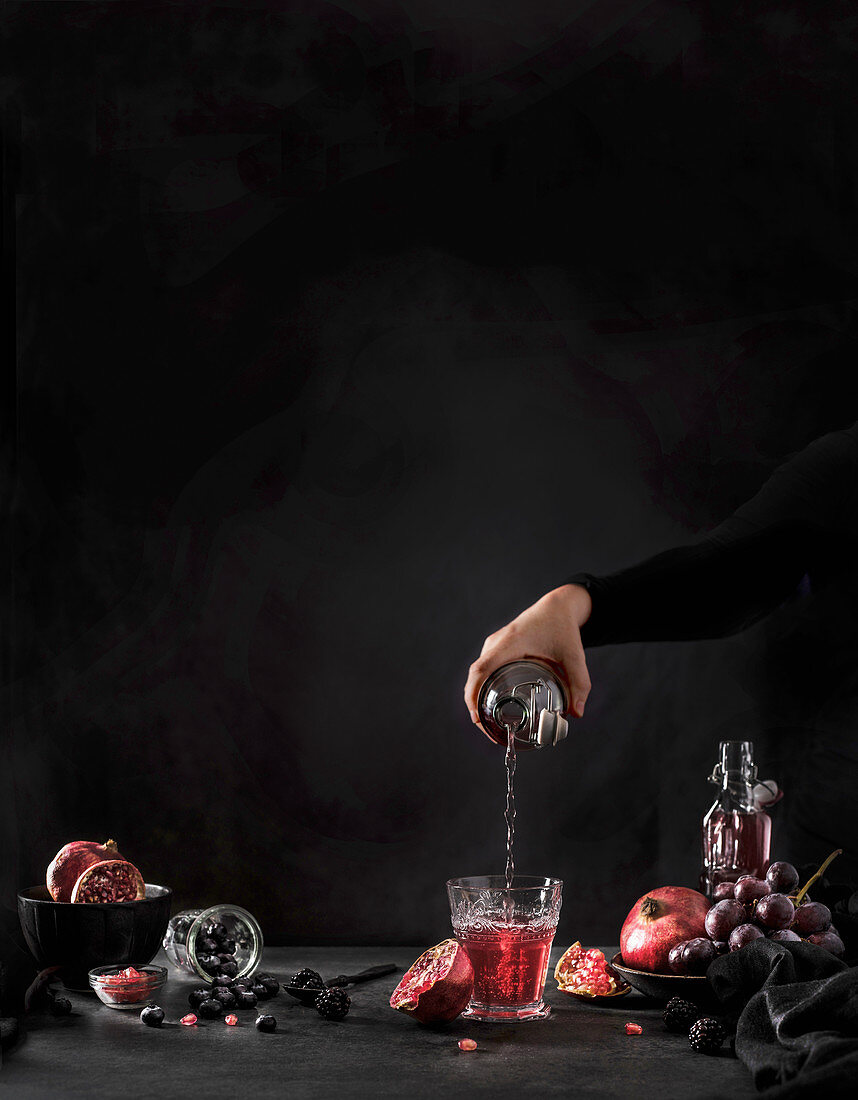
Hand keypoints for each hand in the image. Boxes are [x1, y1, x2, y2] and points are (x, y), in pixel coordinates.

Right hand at [463, 584, 592, 737]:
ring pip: (477, 673)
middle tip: (486, 729)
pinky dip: (482, 686)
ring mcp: (495, 644)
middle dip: (474, 703)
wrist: (557, 606)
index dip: (473, 693)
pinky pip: (483, 669)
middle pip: (475, 675)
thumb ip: (579, 683)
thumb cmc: (563, 627)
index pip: (481, 669)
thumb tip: (577, 714)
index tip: (476, 716)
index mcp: (510, 643)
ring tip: (487, 722)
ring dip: (476, 695)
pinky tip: (491, 703)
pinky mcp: (497, 647)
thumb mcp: (574, 655)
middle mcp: (497, 643)